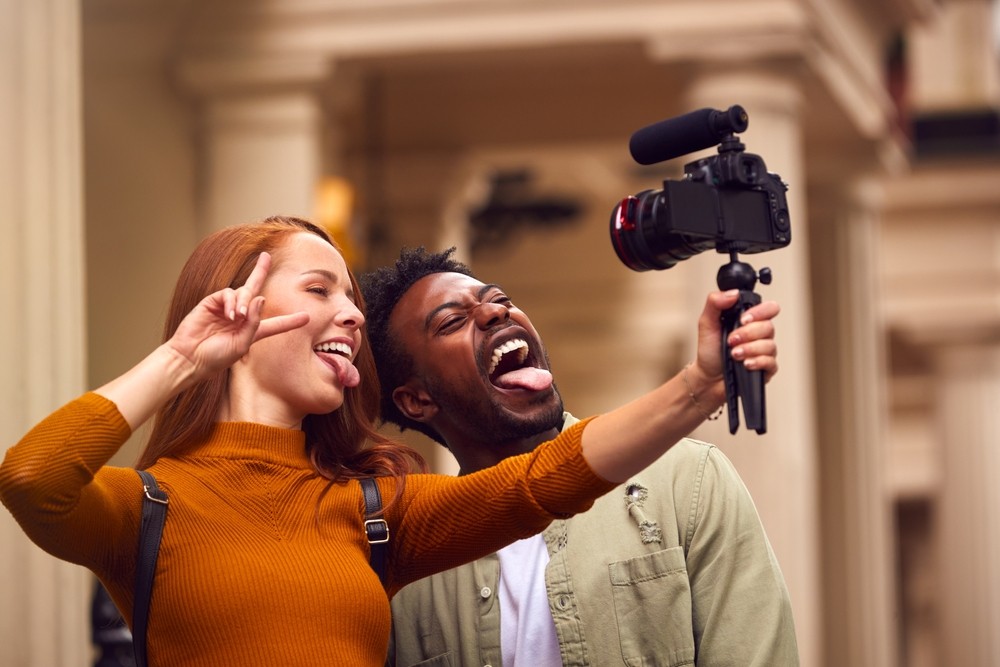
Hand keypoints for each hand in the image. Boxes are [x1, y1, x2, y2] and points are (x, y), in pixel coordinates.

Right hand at [167, 252, 309, 380]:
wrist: (190, 358)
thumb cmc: (216, 356)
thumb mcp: (242, 344)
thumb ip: (254, 323)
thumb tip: (261, 298)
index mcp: (252, 331)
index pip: (275, 324)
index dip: (290, 321)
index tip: (307, 317)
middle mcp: (240, 316)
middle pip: (254, 291)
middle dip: (260, 271)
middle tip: (266, 256)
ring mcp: (225, 308)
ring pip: (242, 293)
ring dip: (243, 302)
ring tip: (237, 317)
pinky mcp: (211, 303)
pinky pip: (227, 293)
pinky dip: (231, 301)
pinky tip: (230, 314)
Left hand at [691, 290, 779, 388]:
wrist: (707, 376)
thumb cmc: (710, 350)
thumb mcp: (706, 323)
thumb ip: (715, 303)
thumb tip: (733, 293)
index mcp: (749, 320)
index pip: (769, 308)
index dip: (760, 312)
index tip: (743, 319)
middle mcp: (760, 334)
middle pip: (769, 327)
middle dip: (748, 334)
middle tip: (731, 340)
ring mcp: (764, 351)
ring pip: (770, 345)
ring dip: (750, 349)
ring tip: (734, 354)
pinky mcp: (766, 368)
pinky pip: (771, 363)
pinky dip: (758, 362)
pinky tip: (745, 364)